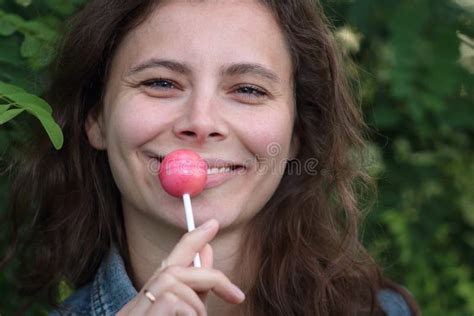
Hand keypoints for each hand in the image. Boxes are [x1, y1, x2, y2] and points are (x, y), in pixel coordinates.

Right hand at [116, 219, 244, 314]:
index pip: (168, 264)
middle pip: (175, 270)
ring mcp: (135, 311)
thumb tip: (208, 253)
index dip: (192, 240)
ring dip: (199, 306)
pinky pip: (176, 301)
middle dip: (211, 276)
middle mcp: (136, 304)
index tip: (212, 224)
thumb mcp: (186, 314)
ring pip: (176, 283)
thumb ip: (197, 290)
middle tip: (237, 295)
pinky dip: (192, 315)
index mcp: (148, 303)